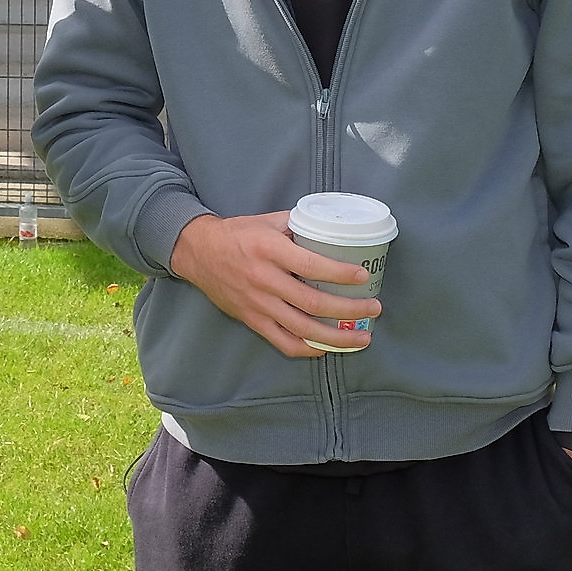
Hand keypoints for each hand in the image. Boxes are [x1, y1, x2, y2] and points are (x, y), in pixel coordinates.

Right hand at [168, 211, 377, 356]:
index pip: (311, 266)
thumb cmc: (238, 233)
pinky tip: (327, 347)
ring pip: (302, 328)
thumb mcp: (268, 221)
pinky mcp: (252, 320)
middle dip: (348, 310)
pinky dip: (308, 349)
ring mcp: (258, 304)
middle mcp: (264, 279)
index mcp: (270, 250)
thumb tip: (332, 229)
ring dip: (335, 337)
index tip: (362, 277)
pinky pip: (283, 342)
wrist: (198, 252)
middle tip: (373, 309)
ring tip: (361, 337)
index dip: (339, 274)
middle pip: (312, 303)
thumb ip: (299, 225)